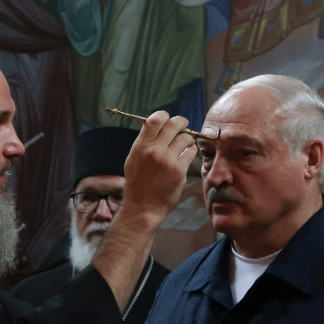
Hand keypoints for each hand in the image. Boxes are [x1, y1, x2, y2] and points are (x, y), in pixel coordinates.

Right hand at [120, 111, 196, 225]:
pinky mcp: (179, 170)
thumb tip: (161, 125)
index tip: (168, 120)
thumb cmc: (137, 182)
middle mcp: (154, 151)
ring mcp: (167, 160)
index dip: (164, 116)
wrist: (142, 207)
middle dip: (181, 122)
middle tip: (183, 125)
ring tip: (183, 146)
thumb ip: (145, 142)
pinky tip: (185, 156)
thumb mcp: (133, 159)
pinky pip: (191, 152)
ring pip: (185, 137)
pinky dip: (190, 151)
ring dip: (187, 139)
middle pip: (174, 124)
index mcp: (140, 146)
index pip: (155, 119)